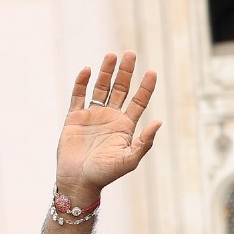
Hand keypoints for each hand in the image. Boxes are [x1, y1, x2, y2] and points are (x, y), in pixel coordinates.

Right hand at [54, 52, 161, 202]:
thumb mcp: (130, 159)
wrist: (79, 180)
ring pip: (100, 88)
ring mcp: (92, 115)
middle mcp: (110, 117)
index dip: (145, 87)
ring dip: (106, 72)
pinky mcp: (74, 117)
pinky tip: (87, 70)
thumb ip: (145, 141)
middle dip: (126, 72)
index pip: (138, 101)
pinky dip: (82, 83)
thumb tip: (159, 122)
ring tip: (112, 55)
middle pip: (120, 89)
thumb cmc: (106, 173)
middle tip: (131, 53)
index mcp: (125, 126)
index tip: (152, 72)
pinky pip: (78, 95)